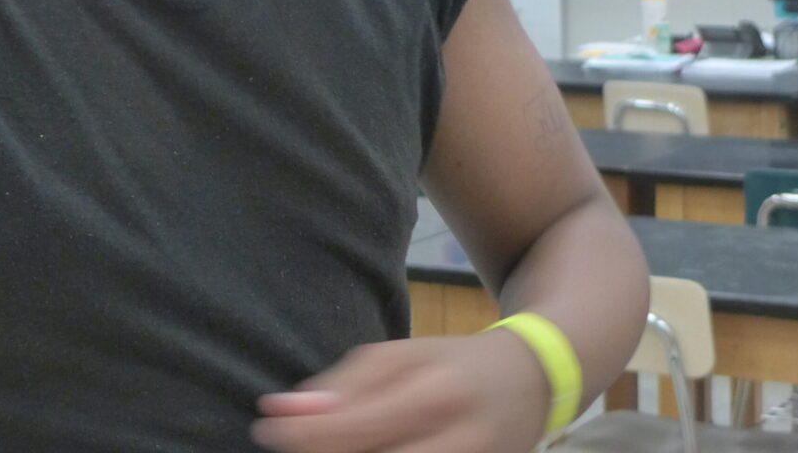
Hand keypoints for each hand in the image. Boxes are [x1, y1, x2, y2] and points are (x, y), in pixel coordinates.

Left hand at [252, 331, 551, 452]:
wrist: (531, 381)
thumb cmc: (452, 362)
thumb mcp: (401, 355)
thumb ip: (345, 386)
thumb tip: (285, 411)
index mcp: (435, 394)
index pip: (357, 427)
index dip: (306, 435)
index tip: (266, 428)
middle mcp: (457, 441)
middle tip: (287, 446)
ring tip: (322, 451)